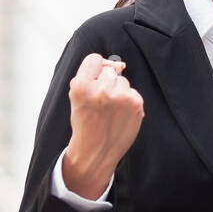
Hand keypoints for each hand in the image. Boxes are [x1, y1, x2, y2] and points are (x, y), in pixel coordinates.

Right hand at [62, 54, 144, 199]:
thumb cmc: (86, 122)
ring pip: (123, 82)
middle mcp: (101, 90)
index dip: (94, 70)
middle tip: (100, 105)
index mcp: (81, 86)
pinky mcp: (135, 104)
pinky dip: (128, 102)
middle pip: (109, 72)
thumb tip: (120, 65)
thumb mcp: (77, 97)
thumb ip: (92, 75)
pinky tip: (120, 116)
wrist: (95, 151)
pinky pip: (132, 92)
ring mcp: (120, 97)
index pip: (94, 59)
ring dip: (118, 93)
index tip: (94, 83)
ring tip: (110, 112)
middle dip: (106, 85)